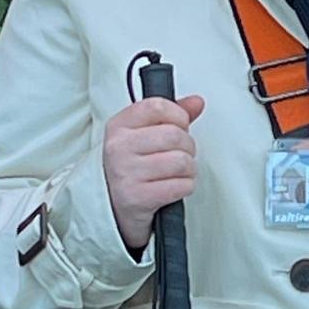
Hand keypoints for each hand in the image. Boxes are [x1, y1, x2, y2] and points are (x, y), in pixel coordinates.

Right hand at [102, 94, 204, 254]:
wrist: (112, 206)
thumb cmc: (131, 166)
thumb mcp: (143, 135)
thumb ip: (171, 115)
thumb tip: (197, 102)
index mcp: (119, 126)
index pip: (157, 107)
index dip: (178, 116)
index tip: (179, 125)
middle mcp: (118, 147)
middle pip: (174, 135)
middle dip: (187, 146)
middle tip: (181, 154)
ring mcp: (126, 173)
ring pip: (181, 161)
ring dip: (188, 169)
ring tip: (178, 172)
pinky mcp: (137, 198)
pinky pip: (180, 186)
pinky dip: (185, 186)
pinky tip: (174, 186)